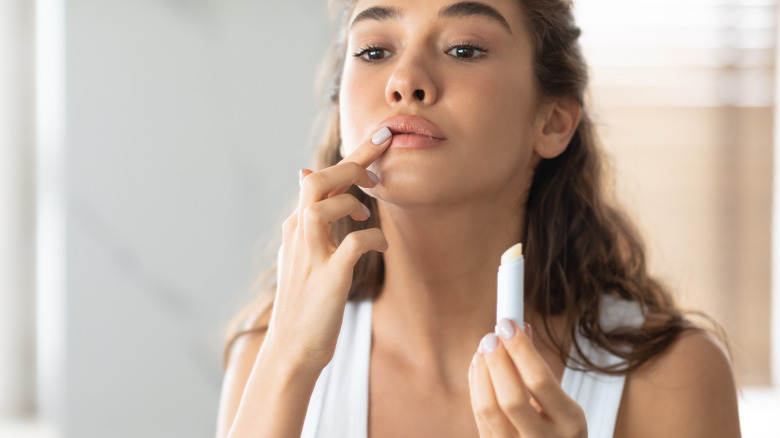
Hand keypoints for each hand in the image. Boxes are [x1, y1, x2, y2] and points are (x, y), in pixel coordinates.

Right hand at [264, 127, 392, 371]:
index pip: (319, 180)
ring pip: (322, 206)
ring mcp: (311, 256)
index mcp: (296, 228)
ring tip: (368, 212)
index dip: (352, 156)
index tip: (381, 137)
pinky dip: (373, 238)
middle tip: (379, 168)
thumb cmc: (304, 302)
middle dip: (352, 164)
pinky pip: (353, 244)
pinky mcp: (328, 277)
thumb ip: (310, 216)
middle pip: (317, 183)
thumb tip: (306, 175)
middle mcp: (298, 236)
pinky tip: (381, 246)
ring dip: (352, 201)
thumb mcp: (303, 252)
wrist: (291, 349)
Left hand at [468, 319, 586, 437]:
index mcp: (569, 423)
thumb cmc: (560, 428)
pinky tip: (478, 367)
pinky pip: (479, 417)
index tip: (508, 325)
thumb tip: (518, 327)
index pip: (540, 381)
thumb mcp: (563, 403)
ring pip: (488, 409)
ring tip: (483, 349)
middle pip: (511, 399)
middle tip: (491, 337)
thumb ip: (540, 369)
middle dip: (497, 362)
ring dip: (481, 372)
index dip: (520, 349)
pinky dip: (476, 386)